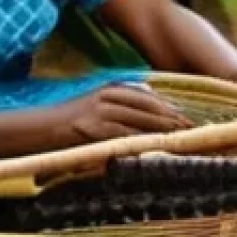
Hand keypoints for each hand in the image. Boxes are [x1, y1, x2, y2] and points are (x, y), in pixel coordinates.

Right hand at [51, 82, 193, 145]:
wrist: (42, 127)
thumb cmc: (72, 118)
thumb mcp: (98, 102)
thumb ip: (122, 102)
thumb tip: (150, 102)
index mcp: (111, 88)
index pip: (148, 97)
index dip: (169, 108)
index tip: (188, 117)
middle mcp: (108, 96)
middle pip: (149, 108)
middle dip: (173, 119)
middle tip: (194, 129)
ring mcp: (101, 112)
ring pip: (140, 122)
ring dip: (163, 132)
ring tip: (182, 139)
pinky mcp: (94, 129)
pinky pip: (124, 137)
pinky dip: (141, 143)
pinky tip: (155, 148)